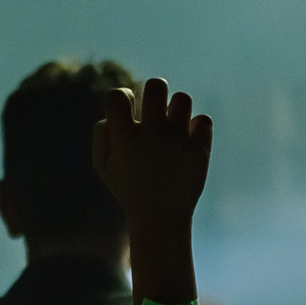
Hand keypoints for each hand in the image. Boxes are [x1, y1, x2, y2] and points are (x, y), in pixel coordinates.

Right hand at [91, 78, 210, 236]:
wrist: (161, 219)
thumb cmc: (129, 188)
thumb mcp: (104, 166)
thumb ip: (102, 134)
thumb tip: (113, 113)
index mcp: (124, 139)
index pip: (118, 95)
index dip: (123, 97)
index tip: (129, 112)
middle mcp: (152, 136)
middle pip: (156, 85)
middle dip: (154, 92)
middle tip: (155, 112)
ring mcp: (178, 142)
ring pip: (182, 98)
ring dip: (176, 109)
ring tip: (173, 127)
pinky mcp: (199, 151)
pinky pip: (203, 120)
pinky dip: (197, 128)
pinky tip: (188, 141)